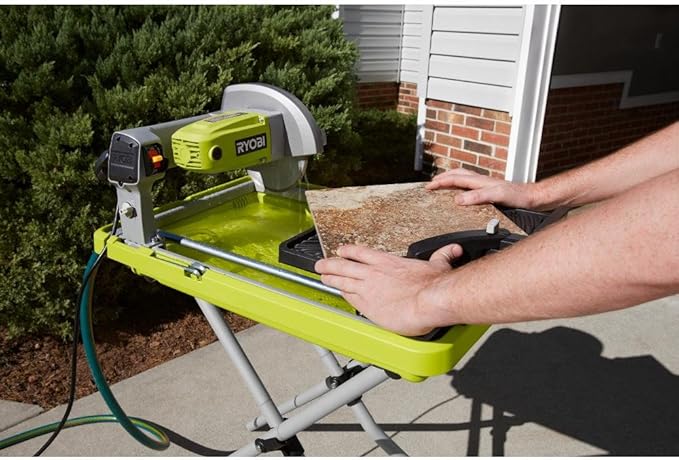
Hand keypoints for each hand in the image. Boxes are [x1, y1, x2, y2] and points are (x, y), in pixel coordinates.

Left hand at [314, 244, 461, 335]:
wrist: (429, 300)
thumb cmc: (434, 285)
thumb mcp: (439, 264)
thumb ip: (442, 256)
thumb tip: (452, 250)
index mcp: (388, 262)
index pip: (362, 253)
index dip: (349, 251)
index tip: (342, 251)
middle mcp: (374, 273)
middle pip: (345, 265)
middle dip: (330, 264)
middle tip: (320, 264)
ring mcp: (368, 288)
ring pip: (342, 280)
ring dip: (330, 278)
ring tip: (322, 277)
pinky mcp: (367, 305)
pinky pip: (349, 298)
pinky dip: (341, 294)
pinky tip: (337, 294)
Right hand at [426, 168, 540, 208]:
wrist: (534, 198)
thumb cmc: (519, 197)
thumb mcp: (497, 197)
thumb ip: (478, 197)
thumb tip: (458, 199)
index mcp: (480, 181)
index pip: (455, 179)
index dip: (441, 182)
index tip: (428, 186)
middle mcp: (482, 181)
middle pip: (458, 174)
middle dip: (443, 178)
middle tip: (431, 183)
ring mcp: (487, 185)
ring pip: (464, 178)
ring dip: (452, 179)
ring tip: (443, 183)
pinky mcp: (492, 190)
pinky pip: (471, 185)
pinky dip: (462, 186)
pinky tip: (464, 193)